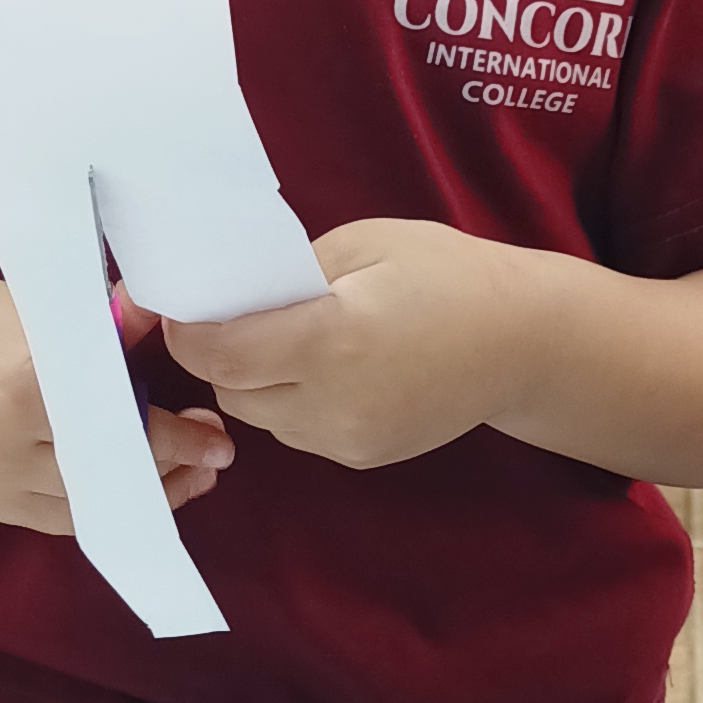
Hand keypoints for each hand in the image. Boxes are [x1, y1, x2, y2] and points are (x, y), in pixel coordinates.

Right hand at [0, 265, 232, 535]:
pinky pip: (63, 519)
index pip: (117, 426)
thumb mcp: (51, 310)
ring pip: (90, 508)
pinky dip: (107, 506)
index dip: (175, 439)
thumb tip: (191, 330)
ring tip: (191, 475)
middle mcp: (3, 447)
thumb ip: (114, 331)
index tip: (218, 440)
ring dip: (148, 495)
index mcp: (20, 387)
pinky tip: (143, 488)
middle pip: (108, 475)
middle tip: (215, 457)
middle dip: (171, 471)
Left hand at [163, 217, 522, 470]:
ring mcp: (350, 440)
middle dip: (220, 355)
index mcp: (333, 340)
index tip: (177, 306)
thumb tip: (225, 293)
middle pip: (232, 390)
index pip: (220, 356)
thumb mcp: (362, 245)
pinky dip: (291, 401)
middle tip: (234, 315)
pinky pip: (296, 431)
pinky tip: (326, 368)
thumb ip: (286, 274)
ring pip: (261, 417)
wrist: (525, 341)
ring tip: (288, 340)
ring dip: (256, 380)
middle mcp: (335, 403)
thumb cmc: (447, 274)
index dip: (187, 332)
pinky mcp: (363, 457)